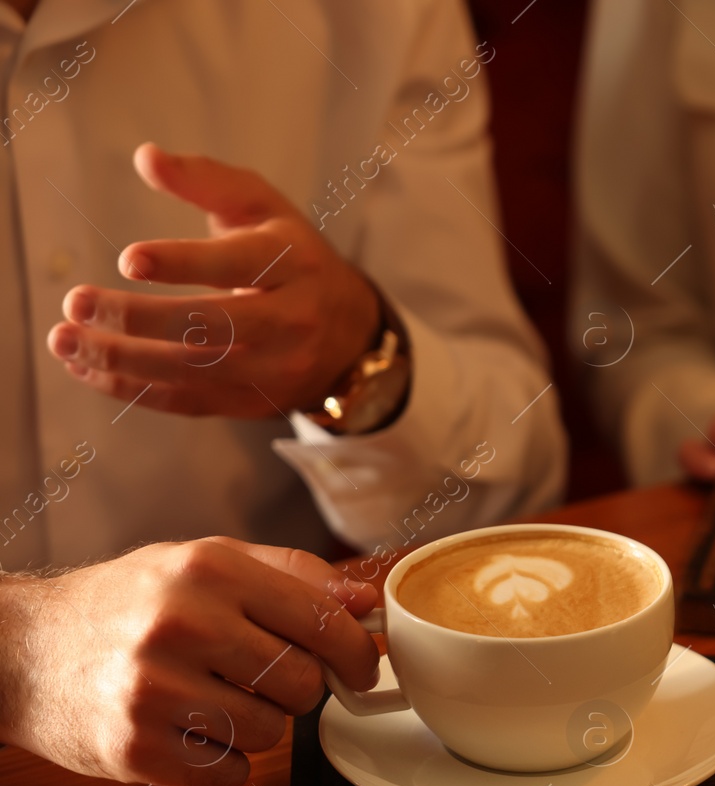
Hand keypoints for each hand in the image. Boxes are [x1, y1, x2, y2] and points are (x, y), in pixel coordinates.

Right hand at [0, 538, 380, 785]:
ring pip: (271, 733)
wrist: (21, 649)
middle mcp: (183, 624)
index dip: (356, 654)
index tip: (360, 670)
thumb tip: (366, 605)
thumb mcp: (204, 563)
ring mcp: (155, 689)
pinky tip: (188, 733)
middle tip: (259, 679)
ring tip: (212, 700)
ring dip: (257, 727)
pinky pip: (230, 776)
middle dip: (297, 690)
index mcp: (210, 569)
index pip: (324, 622)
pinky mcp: (134, 748)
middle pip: (304, 684)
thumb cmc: (125, 603)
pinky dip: (222, 764)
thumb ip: (293, 577)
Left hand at [46, 142, 381, 417]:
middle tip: (78, 302)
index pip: (240, 265)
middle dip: (139, 318)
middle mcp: (293, 320)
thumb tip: (146, 158)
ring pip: (194, 370)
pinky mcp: (254, 401)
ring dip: (122, 358)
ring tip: (66, 339)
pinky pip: (188, 401)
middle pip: (214, 325)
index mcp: (295, 263)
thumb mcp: (265, 209)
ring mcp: (275, 368)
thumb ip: (207, 180)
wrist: (351, 334)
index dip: (184, 265)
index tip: (129, 259)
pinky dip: (133, 389)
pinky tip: (88, 368)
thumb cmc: (293, 259)